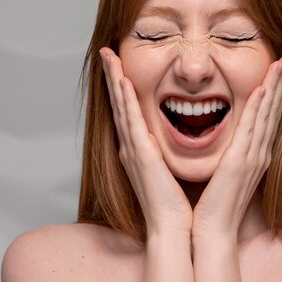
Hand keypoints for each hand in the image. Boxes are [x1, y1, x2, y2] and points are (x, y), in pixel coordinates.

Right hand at [100, 48, 192, 239]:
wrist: (174, 229)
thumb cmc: (176, 205)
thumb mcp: (171, 172)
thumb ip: (168, 154)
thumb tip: (175, 142)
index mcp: (141, 151)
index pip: (129, 112)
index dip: (121, 89)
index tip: (119, 67)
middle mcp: (132, 148)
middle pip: (119, 105)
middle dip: (112, 77)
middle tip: (106, 52)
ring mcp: (134, 151)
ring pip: (121, 107)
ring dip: (114, 80)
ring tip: (107, 56)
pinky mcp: (141, 156)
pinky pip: (131, 122)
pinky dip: (125, 101)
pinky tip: (122, 81)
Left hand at [191, 56, 281, 243]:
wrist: (209, 232)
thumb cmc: (211, 205)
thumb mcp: (222, 173)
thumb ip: (226, 155)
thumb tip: (223, 142)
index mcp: (252, 156)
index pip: (265, 117)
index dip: (273, 93)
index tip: (277, 71)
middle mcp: (258, 154)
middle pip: (272, 111)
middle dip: (280, 83)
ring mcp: (252, 158)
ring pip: (266, 115)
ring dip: (274, 88)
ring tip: (281, 64)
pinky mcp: (240, 164)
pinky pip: (251, 130)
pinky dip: (258, 109)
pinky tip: (262, 89)